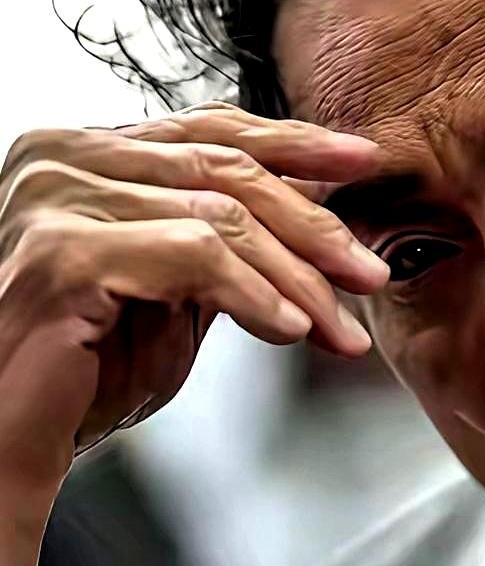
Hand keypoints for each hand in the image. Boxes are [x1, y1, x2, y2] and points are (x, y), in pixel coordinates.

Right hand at [0, 100, 388, 488]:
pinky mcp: (65, 253)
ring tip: (340, 326)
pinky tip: (291, 330)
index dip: (295, 142)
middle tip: (369, 273)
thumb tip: (319, 210)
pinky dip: (255, 295)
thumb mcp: (175, 288)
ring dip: (297, 278)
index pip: (209, 128)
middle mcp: (65, 157)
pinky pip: (194, 258)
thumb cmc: (89, 366)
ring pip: (222, 217)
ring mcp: (59, 199)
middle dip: (314, 226)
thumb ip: (228, 240)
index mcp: (90, 152)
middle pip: (225, 170)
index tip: (363, 161)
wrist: (14, 437)